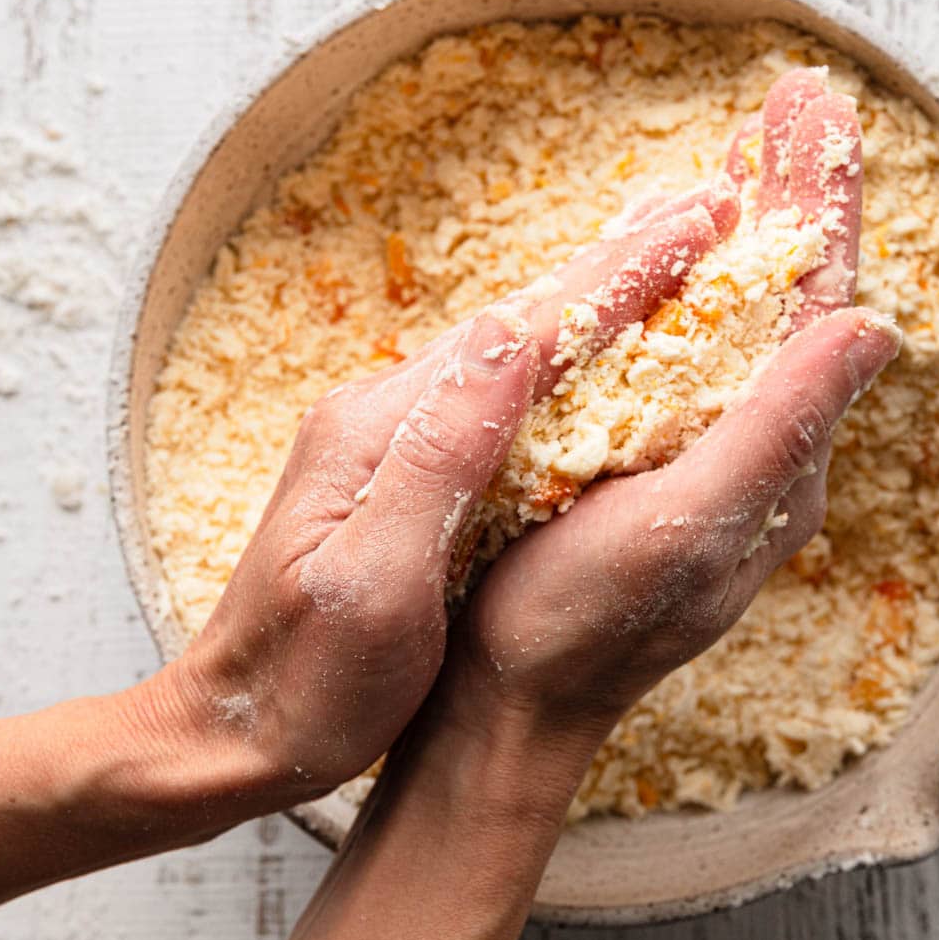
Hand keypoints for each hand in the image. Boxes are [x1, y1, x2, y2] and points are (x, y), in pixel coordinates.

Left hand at [153, 181, 738, 800]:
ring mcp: (392, 437)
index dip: (612, 282)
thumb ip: (436, 458)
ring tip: (669, 248)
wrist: (234, 732)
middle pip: (519, 321)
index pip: (519, 337)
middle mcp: (384, 412)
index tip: (693, 228)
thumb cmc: (304, 683)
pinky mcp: (405, 468)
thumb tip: (507, 337)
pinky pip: (504, 391)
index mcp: (381, 431)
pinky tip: (599, 343)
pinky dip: (565, 353)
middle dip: (616, 264)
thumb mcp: (371, 583)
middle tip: (704, 207)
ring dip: (595, 296)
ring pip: (514, 348)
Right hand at [441, 71, 899, 825]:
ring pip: (750, 321)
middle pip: (798, 298)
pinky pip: (698, 353)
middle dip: (798, 192)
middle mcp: (761, 451)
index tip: (813, 106)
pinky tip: (687, 250)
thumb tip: (874, 328)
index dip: (819, 200)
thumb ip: (779, 426)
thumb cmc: (582, 622)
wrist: (509, 703)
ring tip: (758, 146)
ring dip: (757, 227)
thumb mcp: (687, 524)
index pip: (822, 304)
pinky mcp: (659, 463)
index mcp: (780, 458)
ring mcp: (710, 456)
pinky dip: (701, 283)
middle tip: (794, 96)